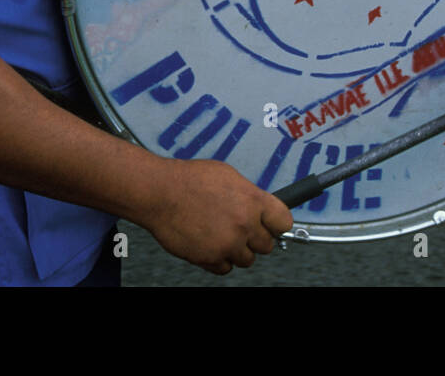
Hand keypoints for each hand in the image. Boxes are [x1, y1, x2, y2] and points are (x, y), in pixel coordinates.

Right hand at [142, 159, 293, 274]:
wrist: (160, 193)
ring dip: (237, 250)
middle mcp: (245, 224)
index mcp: (253, 200)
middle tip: (240, 229)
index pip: (284, 222)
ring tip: (221, 235)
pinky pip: (225, 268)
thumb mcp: (228, 176)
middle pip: (267, 245)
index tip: (272, 225)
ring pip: (247, 260)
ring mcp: (228, 244)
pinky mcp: (211, 258)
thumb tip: (259, 206)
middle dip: (254, 239)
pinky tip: (210, 244)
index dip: (276, 224)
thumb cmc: (189, 180)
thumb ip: (248, 194)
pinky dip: (219, 260)